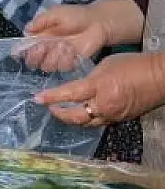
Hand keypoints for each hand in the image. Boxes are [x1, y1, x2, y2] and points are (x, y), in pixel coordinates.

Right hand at [21, 4, 108, 69]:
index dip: (21, 51)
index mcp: (40, 37)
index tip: (22, 51)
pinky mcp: (72, 63)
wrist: (98, 22)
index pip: (25, 48)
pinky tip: (71, 49)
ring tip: (63, 45)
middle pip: (33, 62)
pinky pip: (63, 67)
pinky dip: (65, 59)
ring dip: (53, 57)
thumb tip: (26, 31)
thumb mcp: (56, 13)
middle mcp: (47, 49)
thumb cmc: (76, 15)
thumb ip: (40, 21)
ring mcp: (59, 57)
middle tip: (44, 47)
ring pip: (47, 66)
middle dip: (35, 56)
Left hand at [34, 52, 164, 126]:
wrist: (160, 78)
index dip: (52, 97)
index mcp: (100, 87)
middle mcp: (105, 105)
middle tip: (48, 107)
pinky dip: (87, 120)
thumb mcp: (105, 65)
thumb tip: (78, 86)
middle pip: (76, 117)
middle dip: (59, 114)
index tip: (37, 98)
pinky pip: (99, 122)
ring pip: (87, 123)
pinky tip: (81, 114)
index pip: (70, 94)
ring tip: (61, 111)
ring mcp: (113, 115)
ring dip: (71, 119)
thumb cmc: (133, 65)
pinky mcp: (121, 120)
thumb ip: (89, 78)